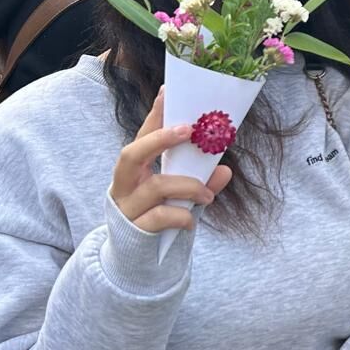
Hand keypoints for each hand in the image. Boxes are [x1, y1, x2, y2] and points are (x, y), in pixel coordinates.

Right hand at [109, 89, 231, 233]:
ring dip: (190, 186)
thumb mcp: (179, 195)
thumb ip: (200, 180)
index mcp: (134, 169)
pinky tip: (191, 222)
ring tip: (208, 196)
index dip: (154, 115)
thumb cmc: (157, 214)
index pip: (142, 135)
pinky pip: (161, 217)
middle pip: (131, 153)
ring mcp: (127, 206)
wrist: (135, 257)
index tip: (167, 92)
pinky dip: (182, 217)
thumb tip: (225, 170)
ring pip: (156, 186)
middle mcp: (125, 184)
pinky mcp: (135, 229)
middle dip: (160, 139)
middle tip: (189, 130)